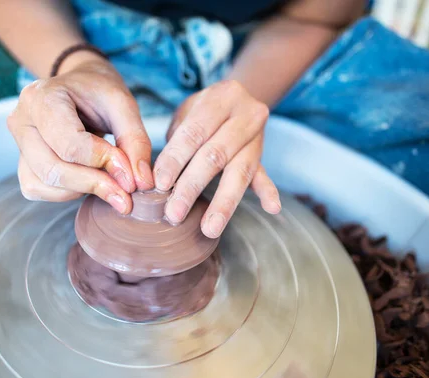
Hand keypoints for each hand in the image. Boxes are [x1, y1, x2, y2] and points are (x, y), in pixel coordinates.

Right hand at [7, 53, 153, 213]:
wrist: (78, 86)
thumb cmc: (98, 92)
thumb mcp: (123, 105)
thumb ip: (135, 141)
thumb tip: (141, 183)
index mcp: (42, 97)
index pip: (69, 145)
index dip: (103, 163)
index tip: (131, 173)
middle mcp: (21, 120)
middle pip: (54, 168)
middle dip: (95, 184)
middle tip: (127, 193)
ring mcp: (18, 144)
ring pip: (45, 183)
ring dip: (82, 189)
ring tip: (110, 180)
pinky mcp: (23, 163)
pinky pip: (39, 189)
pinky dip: (68, 192)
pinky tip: (90, 179)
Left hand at [154, 80, 280, 237]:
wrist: (240, 97)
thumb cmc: (203, 111)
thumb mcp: (186, 113)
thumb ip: (176, 141)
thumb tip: (155, 180)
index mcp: (220, 99)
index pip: (194, 133)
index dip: (175, 159)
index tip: (159, 184)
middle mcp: (245, 115)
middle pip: (215, 155)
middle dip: (192, 187)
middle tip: (174, 214)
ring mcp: (257, 137)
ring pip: (240, 172)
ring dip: (224, 203)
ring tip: (210, 228)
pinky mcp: (263, 155)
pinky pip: (266, 175)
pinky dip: (268, 192)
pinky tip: (272, 208)